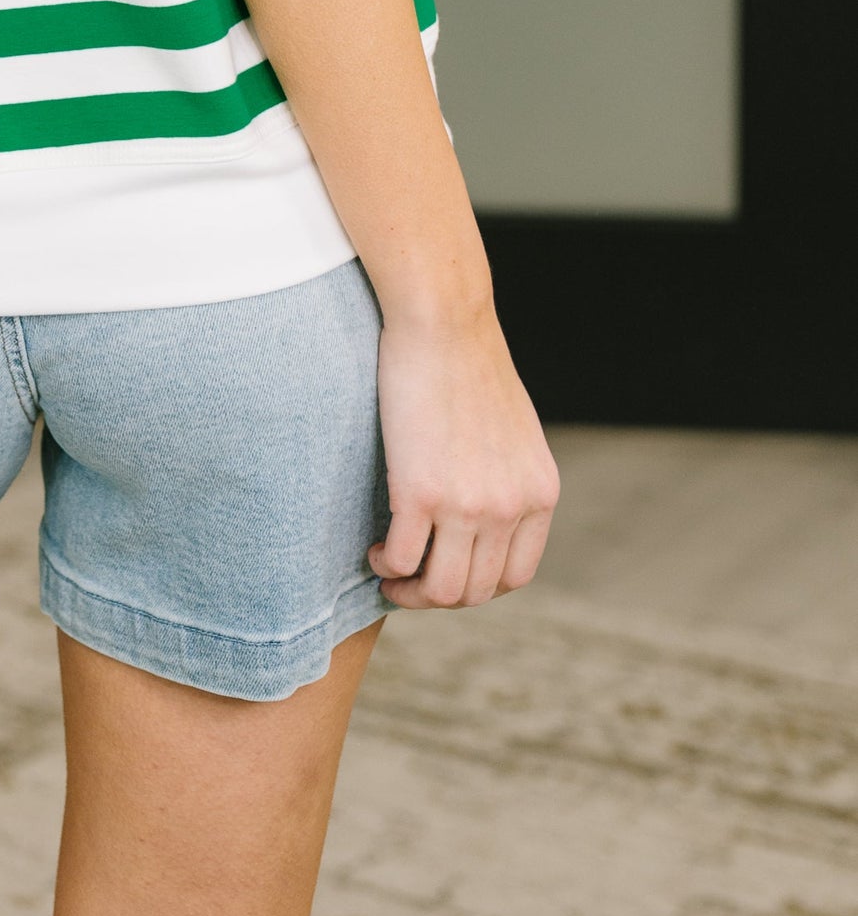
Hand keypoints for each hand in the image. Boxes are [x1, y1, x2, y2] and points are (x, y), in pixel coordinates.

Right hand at [368, 307, 559, 607]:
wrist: (443, 319)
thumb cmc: (467, 360)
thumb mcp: (513, 429)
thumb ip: (508, 475)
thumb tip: (485, 507)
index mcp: (538, 493)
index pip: (516, 576)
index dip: (477, 586)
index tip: (447, 571)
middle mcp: (510, 507)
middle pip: (476, 591)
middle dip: (437, 595)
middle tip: (408, 581)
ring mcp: (468, 504)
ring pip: (441, 589)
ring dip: (411, 592)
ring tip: (389, 570)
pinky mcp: (420, 492)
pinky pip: (403, 559)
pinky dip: (387, 565)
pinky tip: (377, 549)